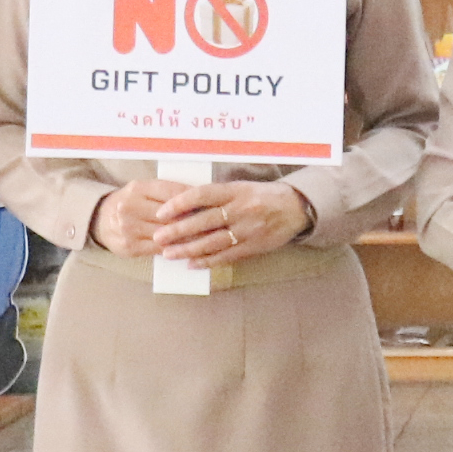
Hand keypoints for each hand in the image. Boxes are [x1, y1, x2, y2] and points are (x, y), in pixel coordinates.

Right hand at [89, 179, 201, 258]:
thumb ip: (166, 192)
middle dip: (195, 220)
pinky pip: (158, 249)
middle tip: (216, 223)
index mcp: (137, 188)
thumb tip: (199, 196)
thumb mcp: (144, 190)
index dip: (194, 198)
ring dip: (189, 237)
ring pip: (167, 234)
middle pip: (171, 216)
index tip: (212, 202)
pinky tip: (190, 248)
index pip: (172, 192)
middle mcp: (130, 207)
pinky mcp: (129, 247)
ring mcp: (128, 228)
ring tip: (209, 237)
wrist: (100, 219)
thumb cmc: (131, 202)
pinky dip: (176, 249)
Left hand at [144, 180, 313, 268]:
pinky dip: (207, 261)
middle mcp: (241, 209)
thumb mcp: (240, 188)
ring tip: (169, 254)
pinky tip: (191, 264)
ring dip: (188, 249)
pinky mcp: (253, 246)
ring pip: (212, 242)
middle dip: (178, 231)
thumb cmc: (261, 196)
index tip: (161, 212)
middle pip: (204, 221)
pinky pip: (226, 256)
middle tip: (157, 237)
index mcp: (236, 190)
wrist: (295, 208)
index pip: (202, 195)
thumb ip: (216, 197)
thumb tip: (182, 206)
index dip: (180, 203)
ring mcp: (248, 230)